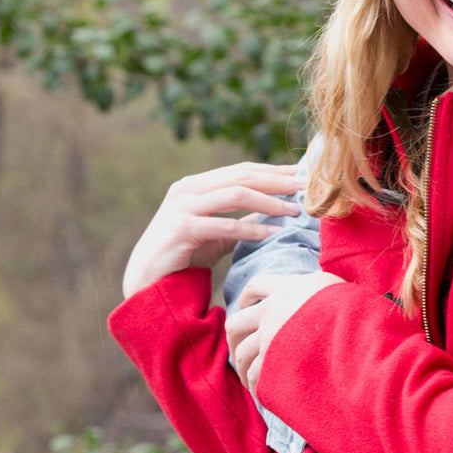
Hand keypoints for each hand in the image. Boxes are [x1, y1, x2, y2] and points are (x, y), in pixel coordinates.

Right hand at [121, 163, 301, 298]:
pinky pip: (225, 224)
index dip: (272, 170)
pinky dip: (252, 227)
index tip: (300, 173)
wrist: (147, 282)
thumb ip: (241, 216)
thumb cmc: (185, 254)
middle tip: (305, 186)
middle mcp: (187, 189)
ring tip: (294, 210)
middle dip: (277, 180)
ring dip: (269, 201)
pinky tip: (272, 231)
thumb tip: (278, 206)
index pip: (241, 170)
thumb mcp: (217, 231)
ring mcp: (182, 207)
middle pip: (241, 177)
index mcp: (196, 184)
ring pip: (235, 194)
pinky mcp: (182, 229)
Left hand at [227, 270, 344, 391]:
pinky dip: (256, 383)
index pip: (257, 285)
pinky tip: (263, 388)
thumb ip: (315, 290)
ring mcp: (269, 338)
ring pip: (241, 352)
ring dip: (243, 366)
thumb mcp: (334, 287)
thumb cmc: (354, 310)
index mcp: (289, 288)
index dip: (247, 296)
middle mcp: (273, 311)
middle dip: (235, 338)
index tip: (245, 305)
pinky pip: (254, 374)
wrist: (355, 334)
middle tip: (241, 348)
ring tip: (252, 376)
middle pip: (237, 322)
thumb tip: (312, 297)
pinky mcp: (271, 364)